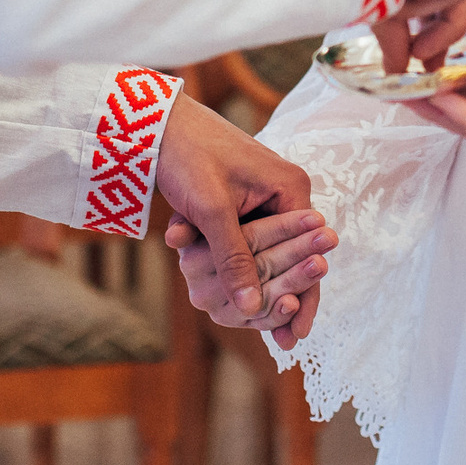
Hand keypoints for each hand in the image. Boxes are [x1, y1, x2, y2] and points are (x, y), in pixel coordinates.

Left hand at [152, 93, 323, 342]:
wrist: (156, 122)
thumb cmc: (190, 157)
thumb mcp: (213, 212)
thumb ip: (235, 260)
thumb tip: (251, 310)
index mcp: (290, 188)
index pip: (308, 252)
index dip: (305, 296)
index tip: (297, 336)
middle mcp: (282, 191)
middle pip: (287, 255)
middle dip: (278, 294)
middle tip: (281, 342)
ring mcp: (260, 194)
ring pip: (260, 248)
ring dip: (242, 274)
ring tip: (246, 320)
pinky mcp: (238, 197)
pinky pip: (239, 236)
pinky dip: (223, 255)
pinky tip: (221, 281)